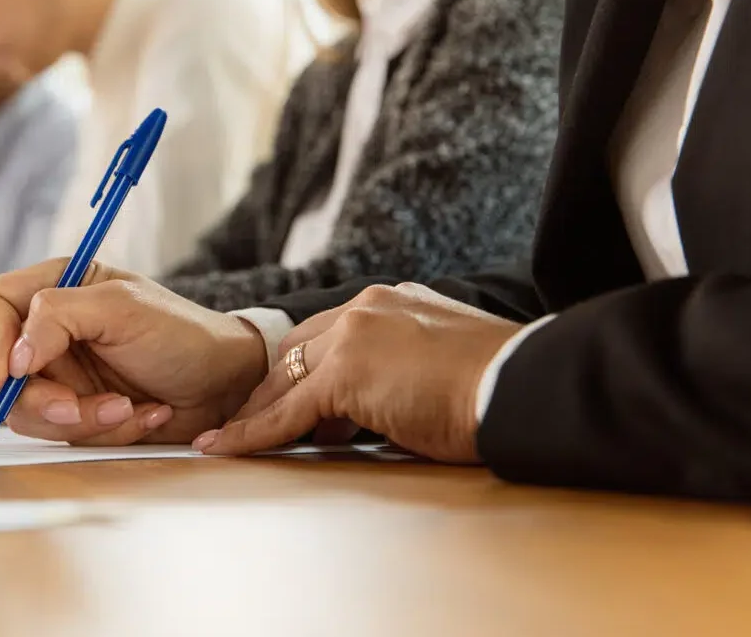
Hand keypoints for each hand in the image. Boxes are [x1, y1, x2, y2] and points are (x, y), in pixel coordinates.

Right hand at [0, 258, 267, 444]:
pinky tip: (140, 414)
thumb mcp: (121, 308)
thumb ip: (57, 316)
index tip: (16, 372)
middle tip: (77, 406)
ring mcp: (57, 375)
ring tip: (127, 408)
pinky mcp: (74, 411)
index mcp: (51, 289)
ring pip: (25, 411)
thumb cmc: (181, 334)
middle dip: (39, 397)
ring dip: (80, 418)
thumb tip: (14, 357)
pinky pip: (61, 434)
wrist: (225, 386)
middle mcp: (45, 332)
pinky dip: (102, 431)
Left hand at [195, 284, 522, 462]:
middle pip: (297, 352)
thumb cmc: (501, 388)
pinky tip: (227, 448)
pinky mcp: (346, 372)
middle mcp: (368, 307)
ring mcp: (353, 335)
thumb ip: (405, 373)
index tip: (287, 397)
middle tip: (247, 420)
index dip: (303, 371)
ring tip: (226, 437)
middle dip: (270, 389)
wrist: (524, 386)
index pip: (329, 335)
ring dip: (256, 411)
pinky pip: (288, 411)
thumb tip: (382, 410)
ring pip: (286, 379)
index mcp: (393, 302)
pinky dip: (254, 433)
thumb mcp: (445, 367)